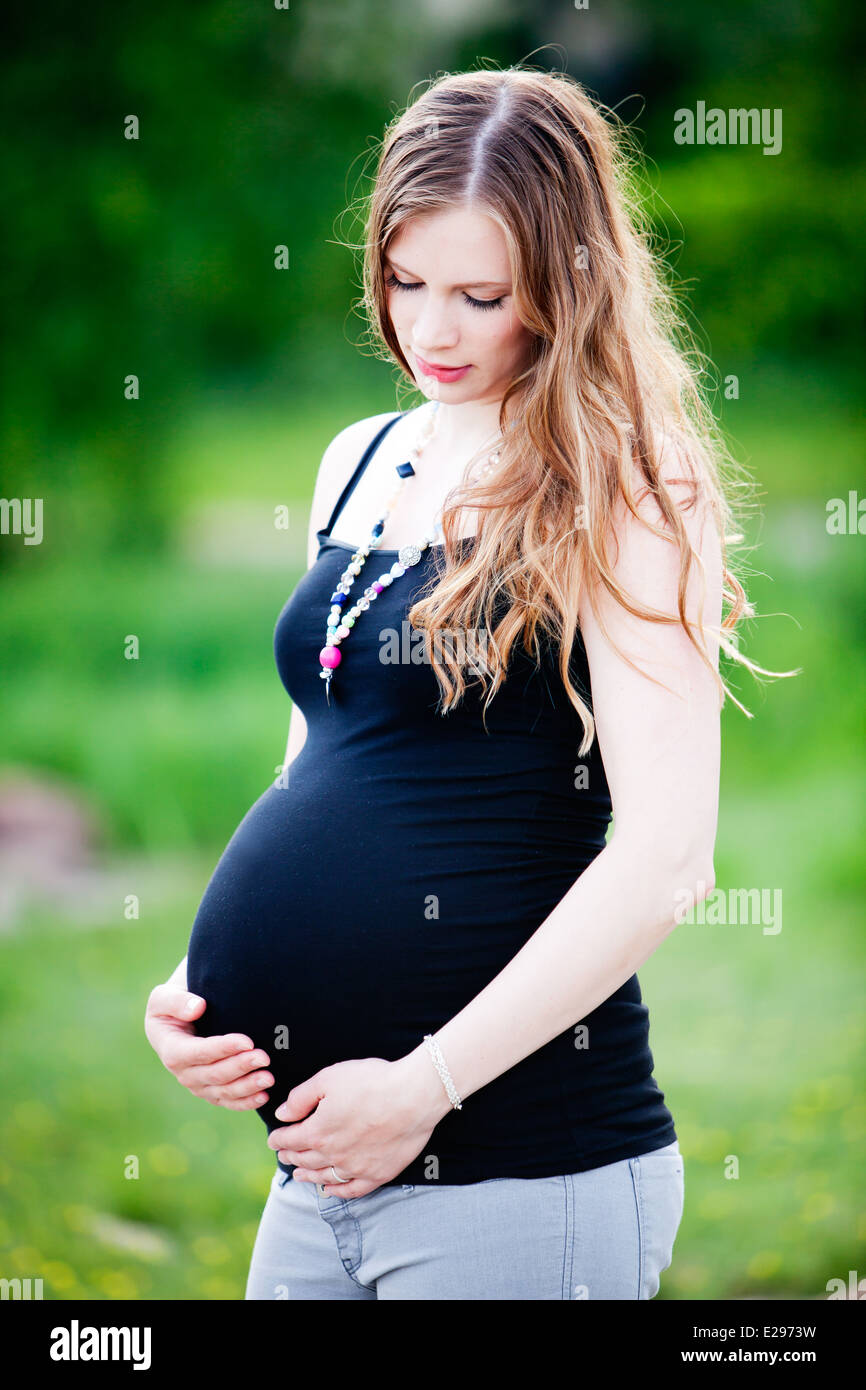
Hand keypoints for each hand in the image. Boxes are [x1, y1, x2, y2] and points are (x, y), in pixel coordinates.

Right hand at [144, 982, 273, 1109]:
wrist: (178, 1018)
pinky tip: (264, 1097)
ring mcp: (198, 1085)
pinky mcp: (211, 1091)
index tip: (248, 1041)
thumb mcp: (163, 997)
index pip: (199, 1053)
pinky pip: (229, 1101)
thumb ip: (176, 1001)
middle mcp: (184, 1073)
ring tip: (269, 1078)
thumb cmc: (173, 1004)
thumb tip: (197, 1009)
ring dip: (247, 1087)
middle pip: (215, 1074)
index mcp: (172, 1050)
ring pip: (224, 1092)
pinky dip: (246, 1102)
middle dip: (241, 1067)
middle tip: (265, 1058)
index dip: (222, 1049)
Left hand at [266, 1050, 450, 1198]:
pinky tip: (330, 1189)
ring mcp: (356, 1167)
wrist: (413, 1096)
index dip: (279, 1139)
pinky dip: (337, 1191)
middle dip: (291, 1156)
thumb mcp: (329, 1078)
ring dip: (308, 1175)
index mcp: (318, 1131)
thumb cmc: (372, 1081)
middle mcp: (333, 1155)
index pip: (290, 1140)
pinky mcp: (377, 1174)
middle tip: (283, 1155)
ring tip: (299, 1175)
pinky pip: (351, 1189)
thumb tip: (283, 1114)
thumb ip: (301, 1098)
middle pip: (305, 1159)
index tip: (274, 1138)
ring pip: (324, 1176)